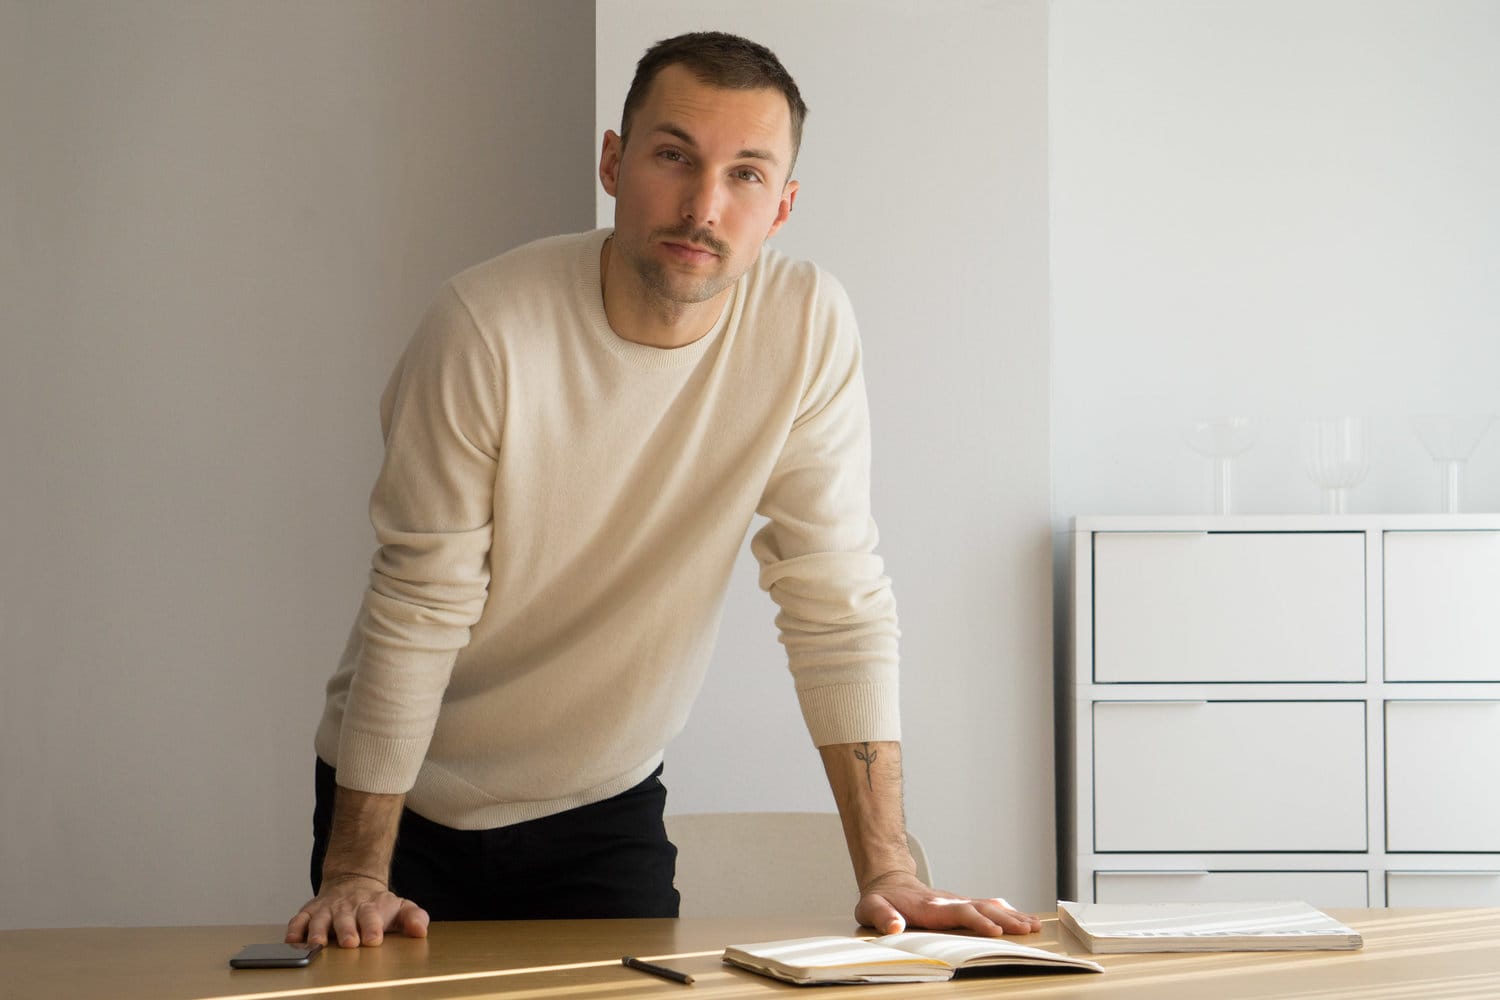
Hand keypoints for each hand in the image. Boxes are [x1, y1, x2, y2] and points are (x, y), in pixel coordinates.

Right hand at [284, 874, 429, 947]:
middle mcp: (346, 907)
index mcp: (369, 907)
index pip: (371, 916)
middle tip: (349, 943)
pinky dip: (294, 929)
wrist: (353, 882)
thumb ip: (413, 917)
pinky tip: (293, 941)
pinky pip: (298, 920)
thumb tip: (421, 930)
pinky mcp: (309, 912)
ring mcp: (326, 910)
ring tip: (317, 944)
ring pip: (319, 920)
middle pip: (345, 919)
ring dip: (317, 932)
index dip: (372, 927)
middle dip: (346, 931)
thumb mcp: (399, 907)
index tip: (374, 939)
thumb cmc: (377, 904)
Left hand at [855, 871, 1041, 937]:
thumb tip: (894, 926)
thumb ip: (882, 917)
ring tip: (1034, 926)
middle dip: (1005, 920)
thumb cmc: (881, 899)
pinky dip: (1007, 913)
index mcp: (931, 906)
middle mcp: (949, 902)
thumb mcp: (871, 908)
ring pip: (989, 907)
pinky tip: (1024, 919)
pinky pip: (988, 907)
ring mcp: (957, 902)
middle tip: (1027, 929)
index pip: (959, 913)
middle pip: (981, 909)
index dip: (977, 921)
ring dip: (1011, 917)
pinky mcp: (962, 905)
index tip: (995, 931)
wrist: (888, 882)